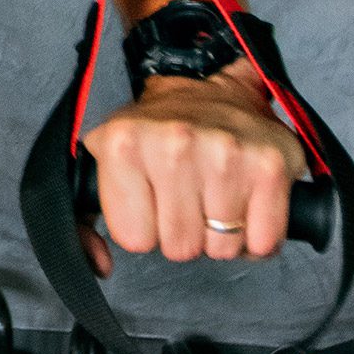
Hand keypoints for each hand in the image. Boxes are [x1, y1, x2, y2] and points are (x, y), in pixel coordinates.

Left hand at [77, 64, 307, 275]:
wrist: (207, 88)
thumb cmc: (153, 133)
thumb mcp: (101, 162)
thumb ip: (83, 221)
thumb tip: (100, 266)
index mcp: (124, 144)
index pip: (135, 240)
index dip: (146, 229)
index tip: (152, 201)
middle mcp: (173, 144)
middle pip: (180, 247)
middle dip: (184, 233)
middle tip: (186, 197)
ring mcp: (225, 153)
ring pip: (223, 248)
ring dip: (222, 234)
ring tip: (214, 195)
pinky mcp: (270, 165)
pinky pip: (264, 243)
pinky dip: (257, 235)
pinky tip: (244, 203)